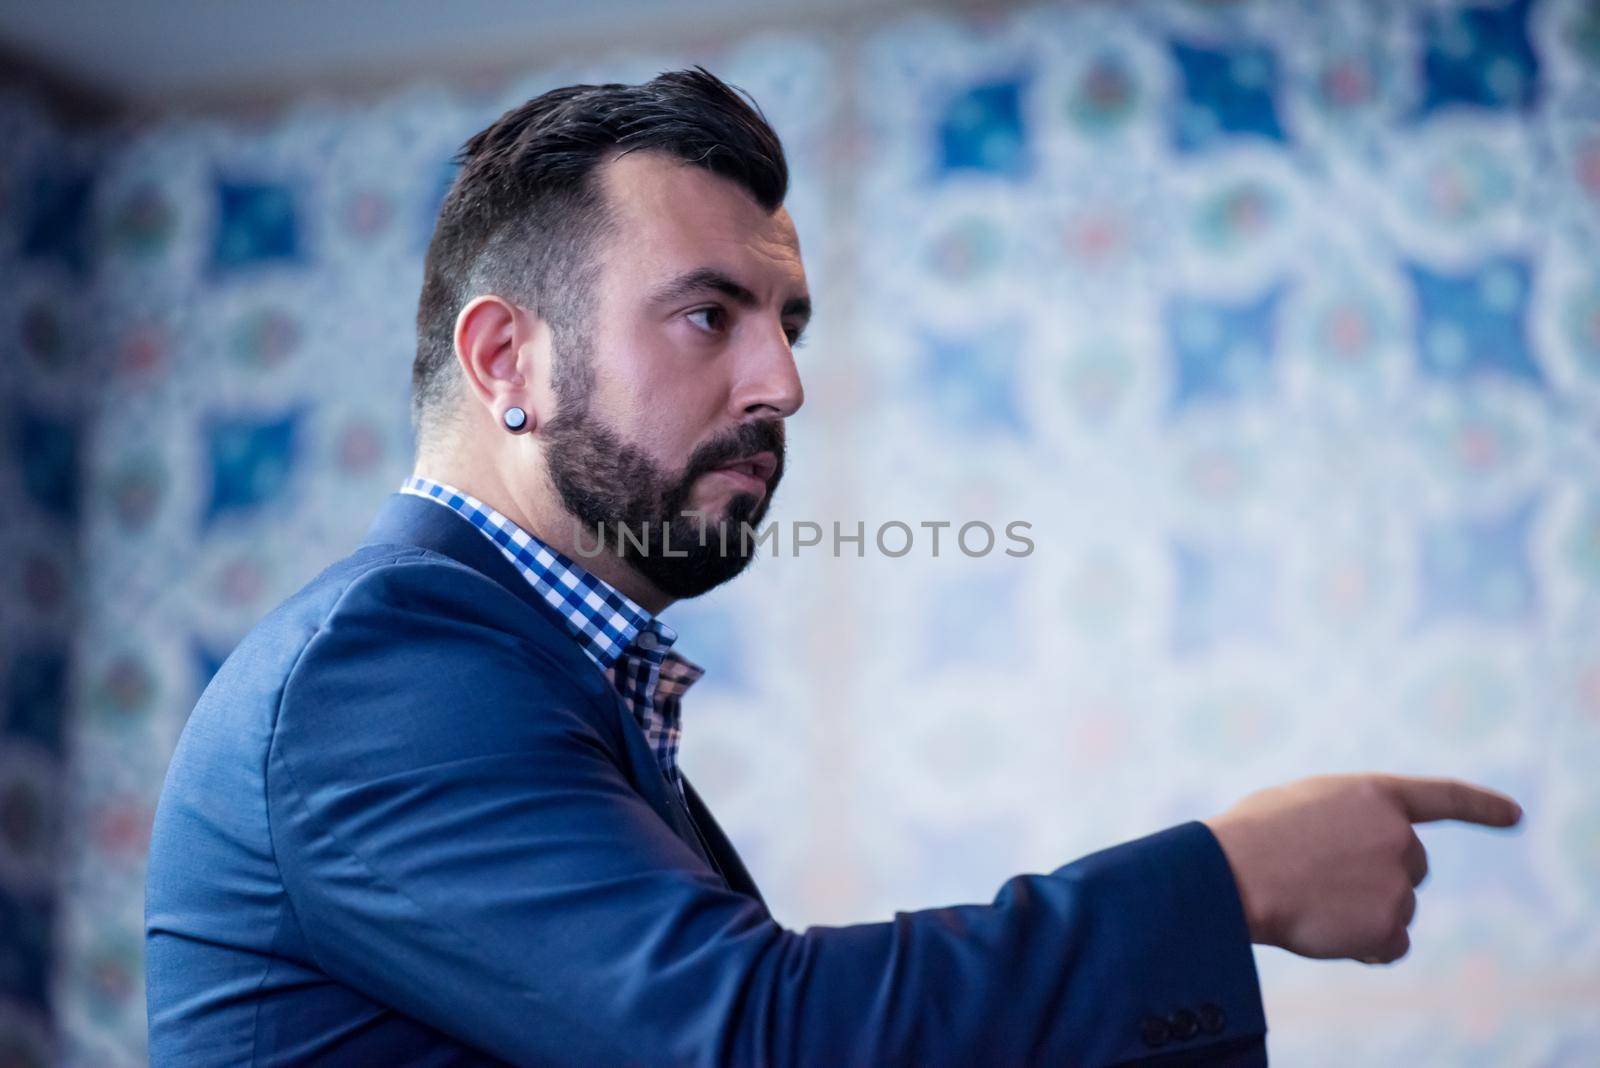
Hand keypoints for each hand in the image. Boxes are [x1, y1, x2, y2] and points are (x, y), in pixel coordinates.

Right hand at [1202, 773, 1521, 963]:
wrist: (1233, 874)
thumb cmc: (1250, 836)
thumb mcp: (1302, 804)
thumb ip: (1344, 819)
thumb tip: (1354, 855)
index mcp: (1374, 796)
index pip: (1442, 798)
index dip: (1482, 806)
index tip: (1516, 815)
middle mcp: (1398, 836)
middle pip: (1411, 866)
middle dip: (1381, 876)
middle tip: (1325, 881)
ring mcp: (1397, 882)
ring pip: (1396, 908)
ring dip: (1363, 912)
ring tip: (1309, 903)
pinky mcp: (1389, 925)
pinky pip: (1391, 945)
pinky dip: (1364, 945)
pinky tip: (1323, 930)